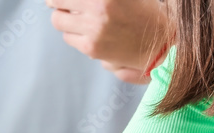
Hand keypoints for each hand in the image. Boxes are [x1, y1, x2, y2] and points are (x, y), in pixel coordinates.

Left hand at [47, 0, 168, 79]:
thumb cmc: (145, 13)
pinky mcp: (91, 47)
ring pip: (58, 20)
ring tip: (71, 16)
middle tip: (54, 2)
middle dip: (55, 1)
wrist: (159, 44)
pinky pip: (68, 37)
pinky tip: (84, 30)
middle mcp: (99, 8)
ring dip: (61, 17)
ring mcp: (94, 29)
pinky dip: (72, 32)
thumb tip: (72, 0)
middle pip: (59, 0)